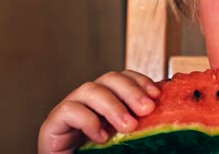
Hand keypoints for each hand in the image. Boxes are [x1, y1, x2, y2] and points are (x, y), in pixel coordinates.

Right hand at [38, 70, 159, 153]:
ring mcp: (70, 111)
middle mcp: (89, 102)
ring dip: (112, 105)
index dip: (140, 80)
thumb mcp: (128, 141)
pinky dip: (88, 120)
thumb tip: (166, 106)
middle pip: (109, 79)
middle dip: (130, 90)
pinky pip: (68, 110)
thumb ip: (142, 124)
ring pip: (89, 89)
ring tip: (128, 126)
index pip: (124, 78)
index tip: (156, 94)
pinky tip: (102, 137)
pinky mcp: (53, 125)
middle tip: (147, 109)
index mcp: (108, 102)